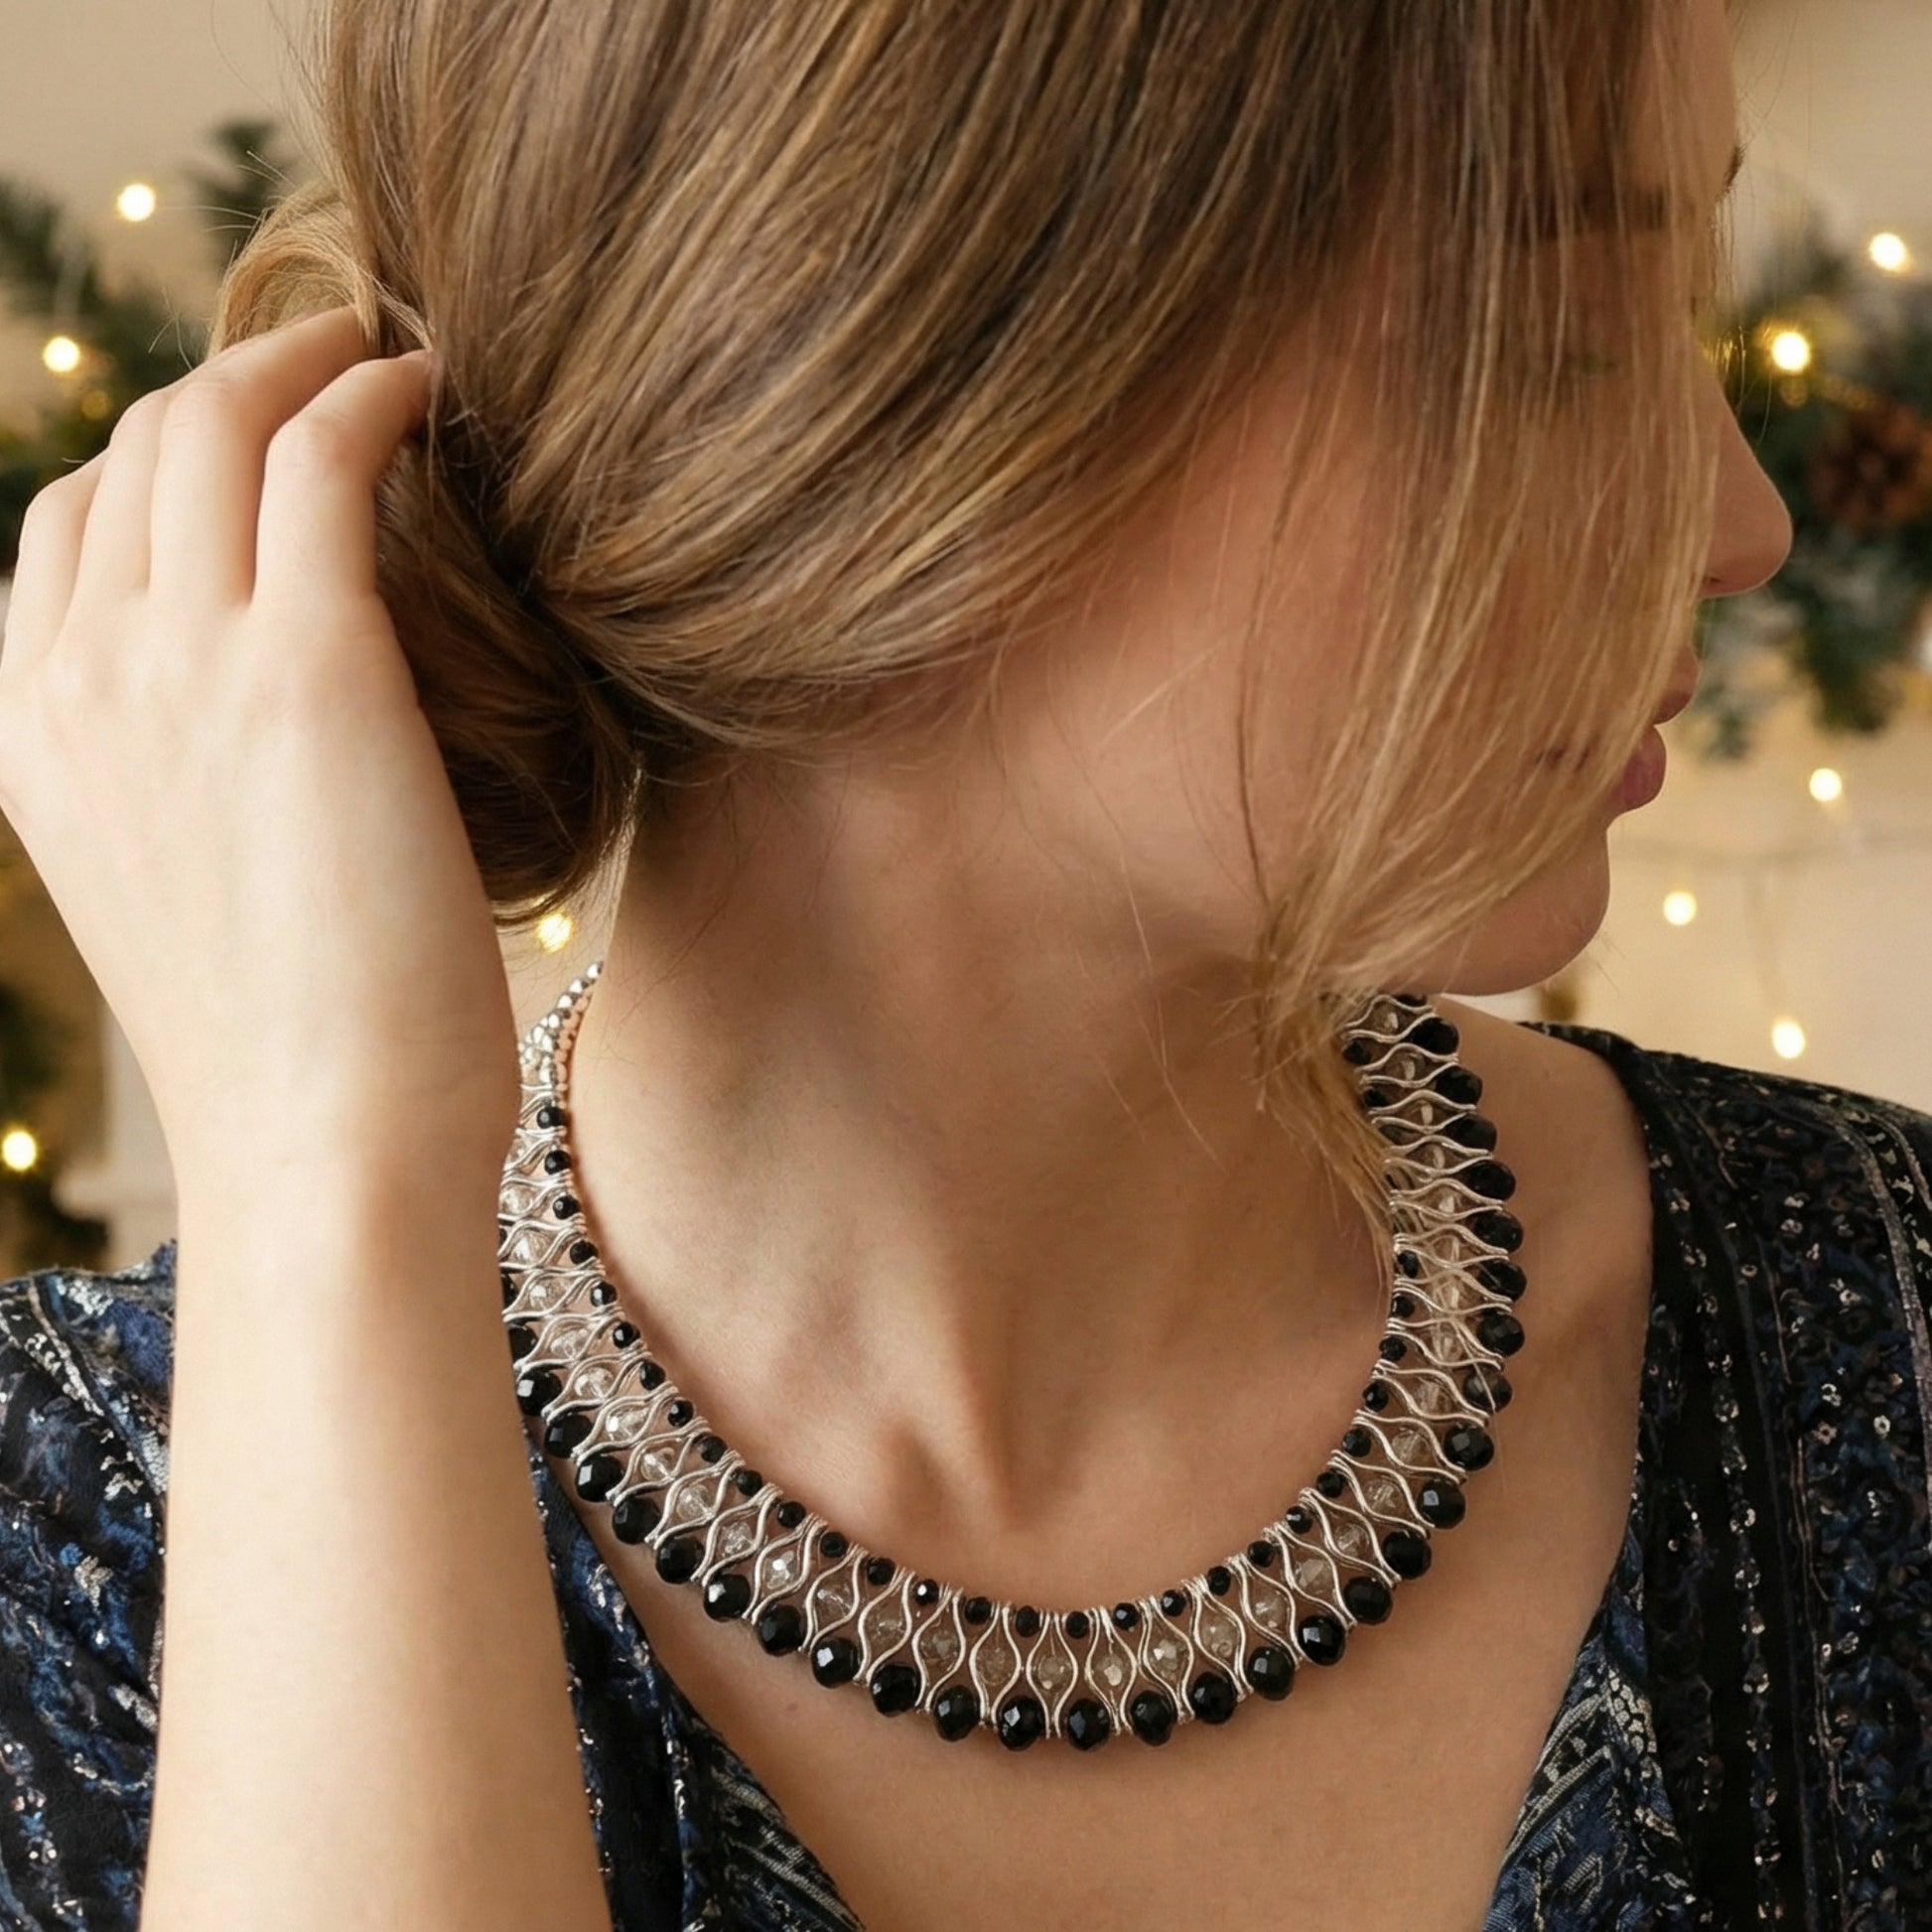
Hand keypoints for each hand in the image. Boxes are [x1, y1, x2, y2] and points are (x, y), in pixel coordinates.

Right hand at [0, 306, 521, 1173]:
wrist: (326, 1155)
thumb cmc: (298, 1060)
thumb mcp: (188, 905)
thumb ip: (183, 791)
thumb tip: (263, 742)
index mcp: (32, 736)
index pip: (67, 530)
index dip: (161, 457)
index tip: (258, 437)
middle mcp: (74, 677)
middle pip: (130, 452)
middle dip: (230, 382)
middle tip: (336, 359)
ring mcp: (172, 662)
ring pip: (211, 427)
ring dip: (300, 359)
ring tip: (390, 347)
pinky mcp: (303, 666)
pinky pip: (319, 460)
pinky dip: (369, 397)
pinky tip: (431, 387)